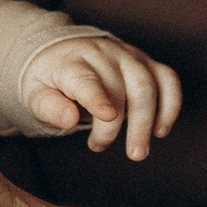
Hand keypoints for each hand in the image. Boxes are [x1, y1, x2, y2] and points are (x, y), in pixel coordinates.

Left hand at [20, 32, 182, 159]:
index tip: (107, 116)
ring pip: (148, 83)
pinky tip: (161, 130)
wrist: (59, 52)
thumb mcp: (35, 94)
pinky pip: (167, 78)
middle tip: (127, 154)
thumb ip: (50, 107)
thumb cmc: (48, 80)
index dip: (98, 97)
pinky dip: (171, 104)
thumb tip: (70, 119)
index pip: (87, 79)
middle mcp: (103, 54)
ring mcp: (127, 55)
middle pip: (123, 87)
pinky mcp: (145, 62)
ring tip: (140, 150)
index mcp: (72, 62)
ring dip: (150, 119)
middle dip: (128, 124)